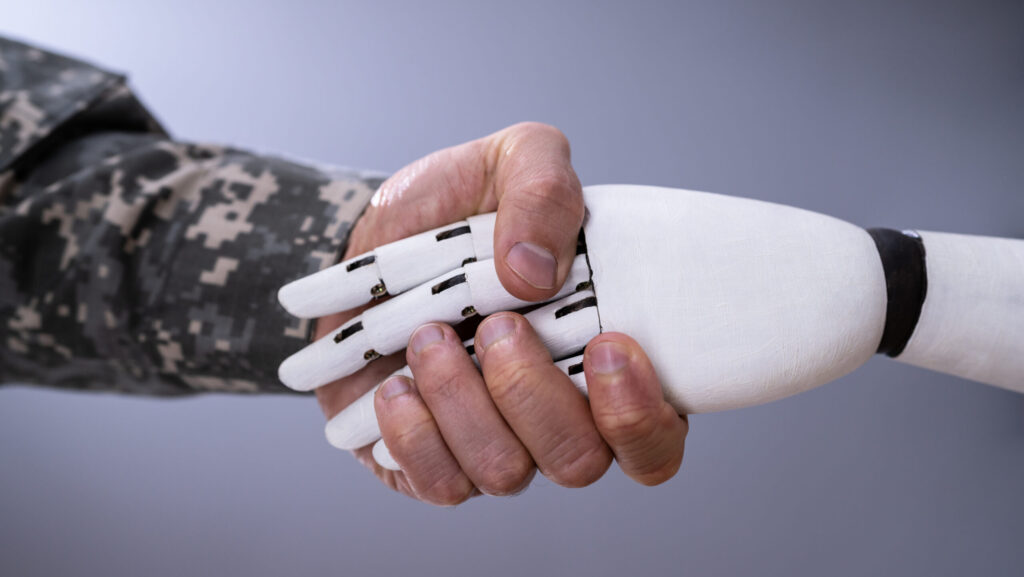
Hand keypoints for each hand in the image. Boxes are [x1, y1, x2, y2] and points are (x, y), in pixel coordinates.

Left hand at [312, 122, 687, 504]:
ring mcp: (496, 446)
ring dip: (464, 401)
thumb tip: (537, 272)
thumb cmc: (456, 209)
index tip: (606, 345)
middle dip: (531, 393)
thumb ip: (544, 188)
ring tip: (427, 336)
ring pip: (506, 472)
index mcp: (606, 360)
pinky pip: (439, 484)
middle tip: (495, 325)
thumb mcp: (512, 159)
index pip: (655, 439)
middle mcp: (560, 418)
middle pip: (579, 460)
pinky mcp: (433, 463)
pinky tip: (396, 382)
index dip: (640, 417)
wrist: (365, 238)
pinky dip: (414, 431)